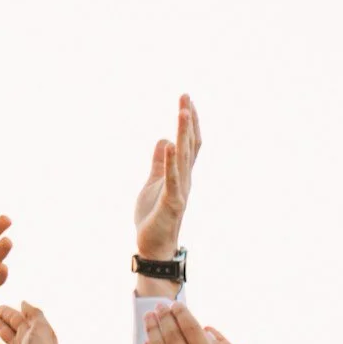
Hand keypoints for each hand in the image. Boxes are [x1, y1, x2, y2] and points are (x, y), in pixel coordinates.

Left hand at [135, 96, 200, 265]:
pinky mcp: (171, 202)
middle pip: (189, 144)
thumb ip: (158, 162)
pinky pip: (172, 179)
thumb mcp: (153, 183)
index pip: (189, 143)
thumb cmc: (153, 217)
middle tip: (185, 97)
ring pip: (183, 157)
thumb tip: (163, 139)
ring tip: (182, 112)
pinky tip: (168, 144)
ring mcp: (180, 190)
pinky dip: (170, 161)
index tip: (186, 100)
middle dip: (188, 121)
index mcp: (181, 174)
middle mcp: (185, 179)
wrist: (153, 247)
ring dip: (183, 134)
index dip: (189, 122)